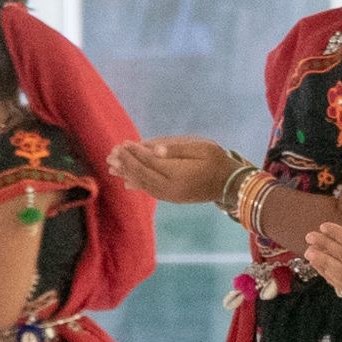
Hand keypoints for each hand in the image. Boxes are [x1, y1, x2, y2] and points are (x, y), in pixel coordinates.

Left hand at [107, 137, 236, 204]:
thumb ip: (178, 149)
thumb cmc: (218, 161)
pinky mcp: (172, 198)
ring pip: (144, 184)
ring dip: (127, 174)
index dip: (135, 153)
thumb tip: (154, 150)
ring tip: (112, 167)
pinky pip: (151, 191)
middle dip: (126, 163)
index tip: (123, 143)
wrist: (230, 184)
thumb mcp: (203, 148)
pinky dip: (138, 184)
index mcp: (178, 174)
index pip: (150, 162)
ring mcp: (171, 195)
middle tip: (111, 154)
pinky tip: (127, 182)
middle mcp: (171, 188)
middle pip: (143, 174)